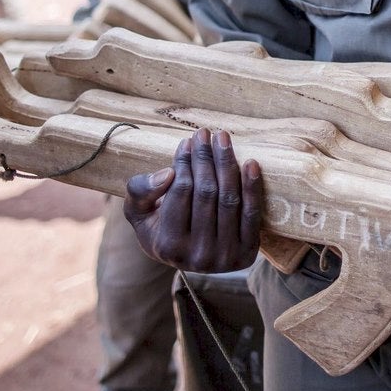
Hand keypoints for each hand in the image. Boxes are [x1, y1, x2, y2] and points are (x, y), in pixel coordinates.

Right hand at [124, 128, 262, 272]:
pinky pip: (252, 214)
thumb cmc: (159, 226)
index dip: (184, 162)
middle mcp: (197, 256)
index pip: (181, 191)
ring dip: (227, 163)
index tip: (187, 141)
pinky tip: (250, 163)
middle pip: (206, 193)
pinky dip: (252, 187)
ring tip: (222, 138)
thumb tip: (168, 173)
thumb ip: (140, 190)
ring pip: (229, 199)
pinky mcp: (247, 254)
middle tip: (205, 133)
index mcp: (169, 246)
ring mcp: (225, 257)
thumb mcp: (138, 211)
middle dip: (206, 157)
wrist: (189, 256)